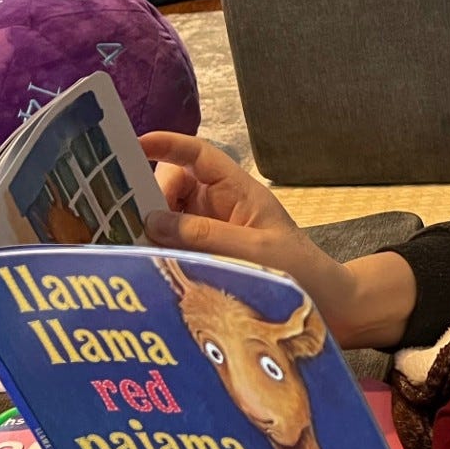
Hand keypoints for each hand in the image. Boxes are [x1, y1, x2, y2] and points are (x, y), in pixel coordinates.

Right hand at [138, 132, 412, 347]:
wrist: (324, 305)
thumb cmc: (298, 270)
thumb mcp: (253, 252)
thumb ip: (204, 236)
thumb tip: (150, 220)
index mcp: (238, 191)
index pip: (199, 156)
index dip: (168, 144)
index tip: (135, 144)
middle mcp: (219, 205)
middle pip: (171, 185)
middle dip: (148, 197)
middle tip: (125, 220)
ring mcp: (210, 230)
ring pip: (166, 216)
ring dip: (147, 227)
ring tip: (126, 244)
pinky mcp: (204, 256)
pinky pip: (172, 244)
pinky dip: (155, 250)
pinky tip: (140, 263)